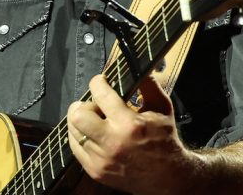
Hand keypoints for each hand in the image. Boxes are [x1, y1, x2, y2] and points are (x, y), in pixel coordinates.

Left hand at [67, 73, 197, 193]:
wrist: (169, 178)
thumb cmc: (164, 139)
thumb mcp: (162, 107)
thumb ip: (148, 84)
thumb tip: (135, 65)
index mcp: (129, 124)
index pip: (100, 94)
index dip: (97, 82)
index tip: (100, 81)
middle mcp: (112, 142)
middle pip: (78, 116)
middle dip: (83, 104)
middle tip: (93, 104)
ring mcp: (102, 159)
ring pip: (73, 131)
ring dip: (80, 120)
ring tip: (93, 119)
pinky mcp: (95, 171)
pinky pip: (75, 147)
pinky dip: (80, 136)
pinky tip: (92, 133)